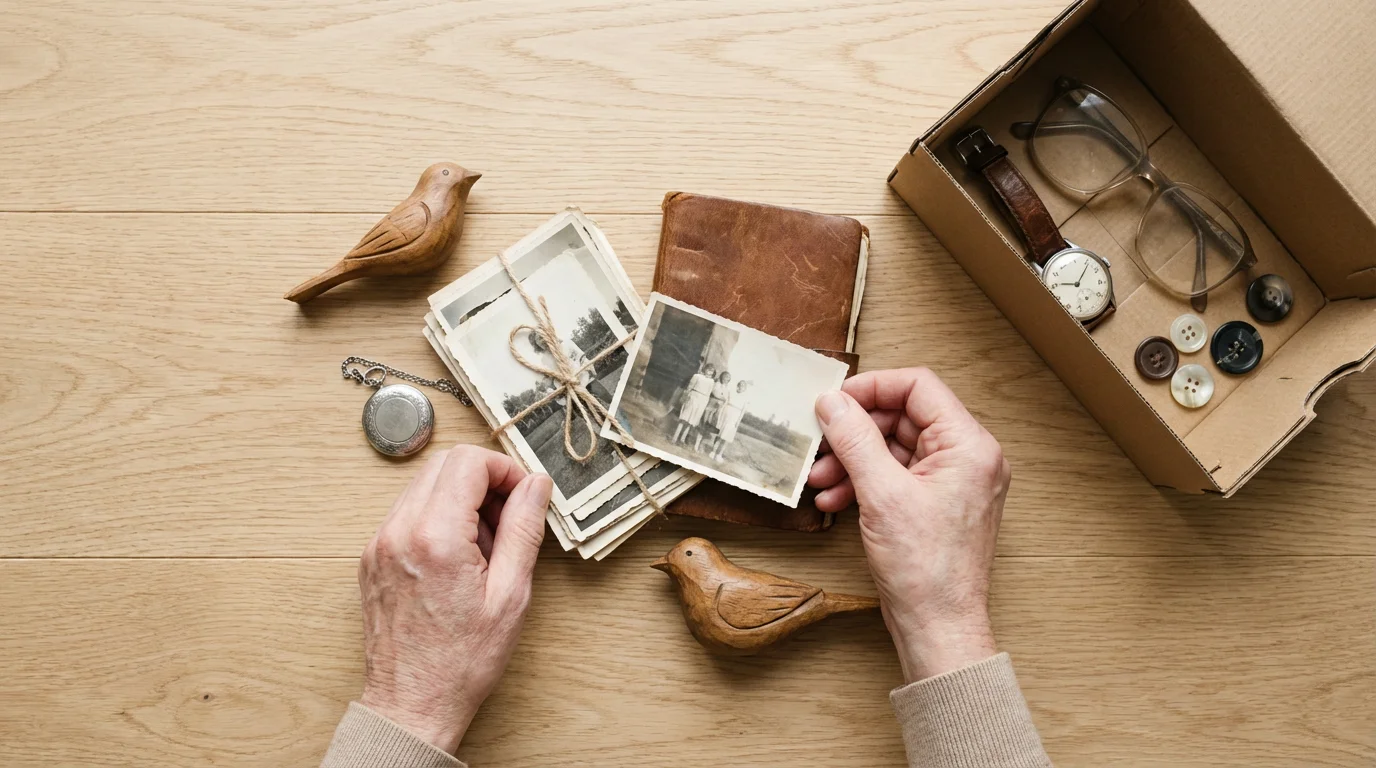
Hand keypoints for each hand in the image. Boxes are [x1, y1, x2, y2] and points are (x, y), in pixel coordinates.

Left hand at [357, 445, 552, 753]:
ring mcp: (379, 543)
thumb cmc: (462, 661)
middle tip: (510, 517)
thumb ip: (524, 528)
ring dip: (461, 498)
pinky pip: (408, 513)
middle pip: (444, 464)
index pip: (469, 462)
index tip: (524, 495)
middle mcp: (399, 531)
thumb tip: (536, 485)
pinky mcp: (372, 557)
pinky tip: (459, 557)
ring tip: (486, 545)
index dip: (505, 470)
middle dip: (484, 479)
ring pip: (424, 485)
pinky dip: (438, 518)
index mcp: (436, 537)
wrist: (411, 705)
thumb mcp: (510, 594)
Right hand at [810, 368, 1009, 682]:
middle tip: (820, 444)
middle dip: (856, 432)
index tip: (834, 401)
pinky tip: (835, 500)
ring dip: (853, 459)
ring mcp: (955, 482)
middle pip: (903, 417)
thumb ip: (855, 440)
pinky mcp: (937, 504)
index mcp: (970, 445)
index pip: (918, 387)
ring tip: (821, 480)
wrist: (939, 627)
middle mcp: (969, 458)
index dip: (872, 388)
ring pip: (895, 448)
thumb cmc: (926, 570)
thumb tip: (831, 402)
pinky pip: (898, 476)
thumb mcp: (881, 494)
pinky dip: (865, 482)